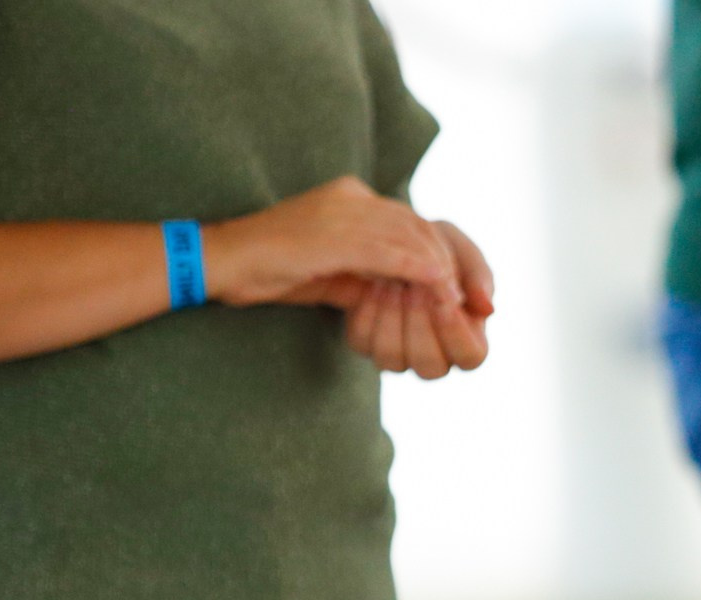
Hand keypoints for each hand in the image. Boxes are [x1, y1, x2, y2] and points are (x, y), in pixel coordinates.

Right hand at [201, 176, 461, 307]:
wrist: (220, 263)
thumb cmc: (271, 271)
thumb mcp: (333, 270)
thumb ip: (371, 272)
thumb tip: (412, 292)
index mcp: (353, 199)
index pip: (417, 221)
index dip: (453, 253)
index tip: (475, 290)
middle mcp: (352, 197)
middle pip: (423, 225)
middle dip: (459, 263)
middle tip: (480, 299)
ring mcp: (341, 211)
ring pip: (411, 236)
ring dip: (441, 270)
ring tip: (459, 302)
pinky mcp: (332, 233)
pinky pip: (388, 250)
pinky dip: (418, 270)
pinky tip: (438, 289)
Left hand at [346, 222, 494, 378]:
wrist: (389, 238)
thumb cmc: (436, 247)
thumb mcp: (462, 251)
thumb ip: (479, 277)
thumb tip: (488, 309)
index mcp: (467, 341)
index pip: (470, 355)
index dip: (456, 331)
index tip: (444, 298)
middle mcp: (435, 358)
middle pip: (430, 366)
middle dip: (419, 323)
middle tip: (412, 284)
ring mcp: (400, 356)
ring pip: (393, 359)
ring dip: (391, 316)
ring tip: (392, 279)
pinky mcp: (368, 345)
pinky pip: (364, 343)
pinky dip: (367, 312)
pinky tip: (372, 283)